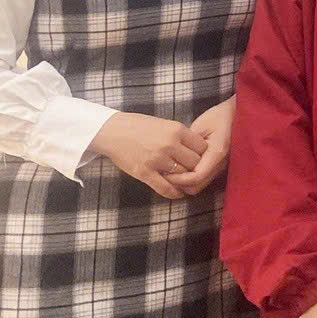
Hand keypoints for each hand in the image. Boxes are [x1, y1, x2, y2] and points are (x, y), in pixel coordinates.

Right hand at [89, 112, 208, 198]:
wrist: (112, 131)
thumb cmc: (139, 126)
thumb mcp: (165, 124)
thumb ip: (181, 136)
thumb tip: (198, 148)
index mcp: (176, 130)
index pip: (202, 146)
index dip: (203, 154)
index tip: (200, 158)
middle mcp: (169, 144)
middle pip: (195, 162)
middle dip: (195, 167)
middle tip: (194, 172)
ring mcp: (157, 159)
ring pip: (182, 175)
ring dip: (185, 179)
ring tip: (187, 182)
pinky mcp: (144, 172)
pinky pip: (165, 187)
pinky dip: (174, 193)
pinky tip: (178, 194)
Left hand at [164, 98, 233, 195]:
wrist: (237, 115)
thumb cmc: (218, 117)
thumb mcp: (200, 126)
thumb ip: (189, 144)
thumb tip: (173, 160)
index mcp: (217, 153)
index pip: (196, 176)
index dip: (179, 179)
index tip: (165, 173)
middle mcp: (221, 164)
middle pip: (197, 186)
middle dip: (180, 184)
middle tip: (165, 174)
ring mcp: (222, 167)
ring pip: (200, 185)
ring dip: (185, 182)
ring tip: (172, 172)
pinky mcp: (219, 167)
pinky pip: (203, 179)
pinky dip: (191, 178)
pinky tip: (183, 168)